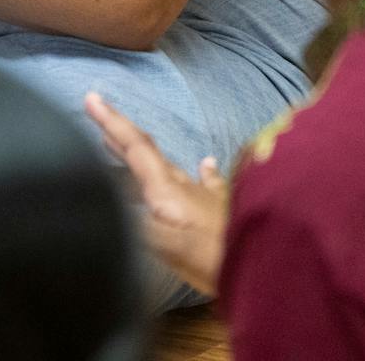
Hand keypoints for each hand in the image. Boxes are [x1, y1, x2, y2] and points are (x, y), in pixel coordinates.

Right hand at [84, 91, 228, 297]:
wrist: (272, 266)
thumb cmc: (212, 258)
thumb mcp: (164, 245)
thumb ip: (132, 224)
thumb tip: (107, 206)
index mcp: (166, 190)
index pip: (135, 147)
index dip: (112, 122)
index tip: (92, 97)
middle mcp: (185, 186)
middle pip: (148, 155)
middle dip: (122, 138)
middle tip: (101, 121)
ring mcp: (207, 198)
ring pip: (172, 169)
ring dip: (150, 157)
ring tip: (133, 145)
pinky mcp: (226, 212)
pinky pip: (208, 185)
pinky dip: (202, 173)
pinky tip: (207, 164)